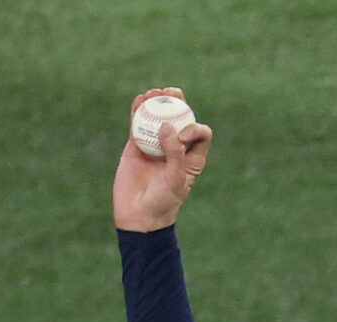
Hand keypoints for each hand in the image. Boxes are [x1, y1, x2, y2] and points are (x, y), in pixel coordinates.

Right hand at [113, 87, 213, 232]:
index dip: (194, 127)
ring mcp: (156, 144)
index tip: (181, 135)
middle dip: (178, 102)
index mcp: (192, 157)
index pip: (199, 133)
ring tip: (154, 92)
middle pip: (180, 118)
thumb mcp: (174, 180)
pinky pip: (138, 124)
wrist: (138, 214)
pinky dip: (138, 110)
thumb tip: (166, 125)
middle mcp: (175, 147)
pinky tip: (139, 99)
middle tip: (171, 93)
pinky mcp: (137, 145)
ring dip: (157, 101)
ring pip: (158, 117)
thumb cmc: (163, 201)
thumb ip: (174, 153)